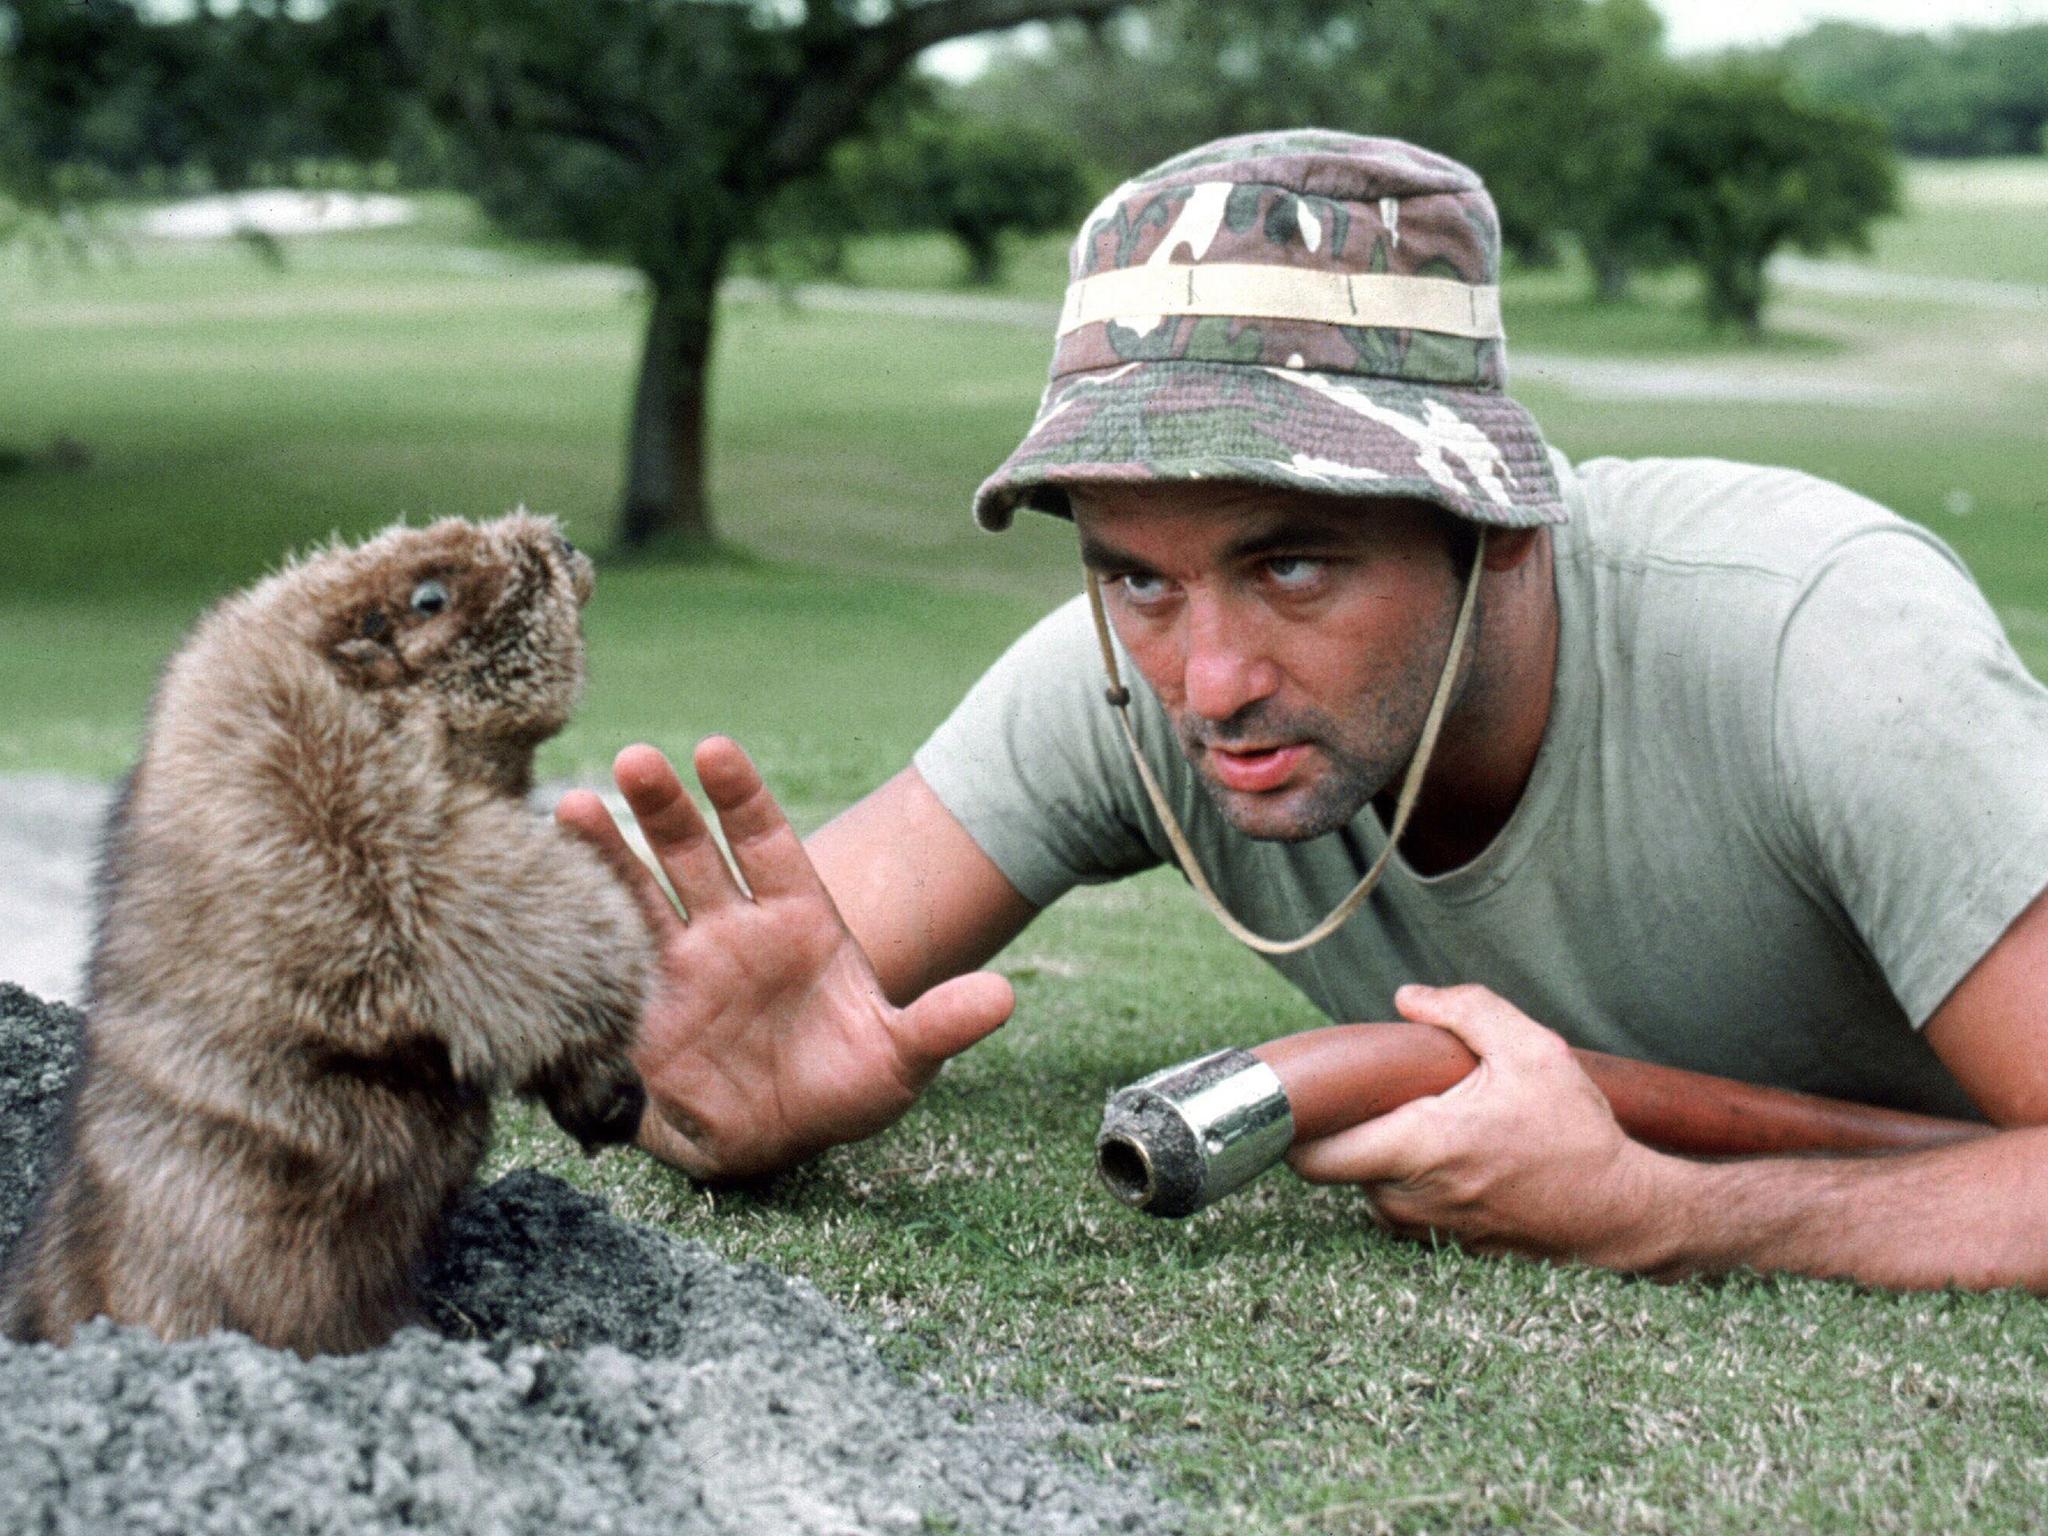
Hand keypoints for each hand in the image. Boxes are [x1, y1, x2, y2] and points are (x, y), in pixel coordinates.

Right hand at [555, 739, 1013, 1179]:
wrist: (778, 1140)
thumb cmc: (842, 1087)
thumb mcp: (900, 1059)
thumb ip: (941, 1024)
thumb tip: (1003, 996)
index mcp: (797, 917)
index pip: (767, 841)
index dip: (740, 796)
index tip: (714, 751)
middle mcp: (732, 925)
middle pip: (694, 850)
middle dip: (666, 806)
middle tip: (636, 761)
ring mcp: (680, 960)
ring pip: (638, 891)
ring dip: (606, 850)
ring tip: (570, 807)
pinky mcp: (637, 1006)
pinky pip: (603, 955)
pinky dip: (574, 922)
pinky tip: (537, 883)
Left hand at [1287, 985, 1670, 1263]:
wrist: (1623, 1212)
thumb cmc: (1578, 1133)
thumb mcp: (1532, 1051)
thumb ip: (1466, 1010)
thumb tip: (1408, 997)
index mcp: (1419, 1147)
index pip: (1313, 1156)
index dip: (1293, 1127)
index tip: (1307, 1097)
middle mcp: (1413, 1198)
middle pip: (1337, 1167)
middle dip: (1346, 1132)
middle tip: (1379, 1097)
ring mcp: (1429, 1230)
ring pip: (1370, 1189)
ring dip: (1383, 1158)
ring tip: (1431, 1123)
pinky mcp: (1449, 1248)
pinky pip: (1407, 1209)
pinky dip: (1414, 1183)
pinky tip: (1455, 1156)